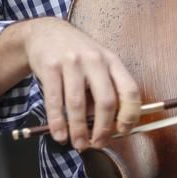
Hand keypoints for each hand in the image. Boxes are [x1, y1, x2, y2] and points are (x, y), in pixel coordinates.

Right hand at [18, 18, 141, 149]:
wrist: (46, 33)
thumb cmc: (77, 55)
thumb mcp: (98, 64)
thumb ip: (106, 90)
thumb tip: (111, 127)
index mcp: (112, 61)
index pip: (130, 90)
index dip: (130, 115)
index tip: (124, 131)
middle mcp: (94, 60)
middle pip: (106, 101)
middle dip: (103, 129)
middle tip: (98, 143)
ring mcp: (71, 62)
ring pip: (78, 104)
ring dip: (79, 130)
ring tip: (79, 144)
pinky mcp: (50, 67)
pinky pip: (55, 101)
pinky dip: (58, 123)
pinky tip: (60, 135)